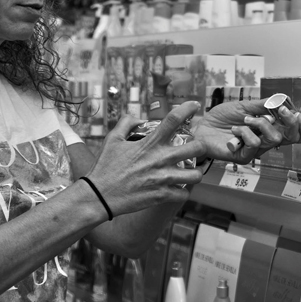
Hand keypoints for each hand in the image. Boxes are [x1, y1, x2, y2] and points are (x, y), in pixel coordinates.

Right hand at [85, 103, 205, 213]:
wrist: (99, 196)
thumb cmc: (105, 167)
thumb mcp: (112, 139)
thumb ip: (126, 123)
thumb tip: (139, 118)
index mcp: (150, 143)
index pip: (173, 120)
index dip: (187, 109)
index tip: (195, 106)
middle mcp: (160, 159)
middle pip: (197, 148)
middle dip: (201, 147)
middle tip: (196, 150)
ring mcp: (163, 179)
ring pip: (196, 175)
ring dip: (195, 173)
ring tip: (189, 172)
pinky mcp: (161, 196)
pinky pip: (184, 194)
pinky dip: (182, 192)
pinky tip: (177, 189)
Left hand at [191, 99, 300, 163]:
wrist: (202, 126)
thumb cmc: (222, 118)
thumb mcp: (244, 106)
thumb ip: (263, 104)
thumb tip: (283, 99)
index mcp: (269, 128)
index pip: (294, 132)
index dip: (300, 124)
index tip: (295, 112)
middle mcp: (265, 140)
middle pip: (291, 137)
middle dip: (290, 122)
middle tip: (281, 110)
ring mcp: (255, 150)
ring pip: (273, 139)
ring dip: (260, 123)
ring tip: (244, 119)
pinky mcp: (244, 156)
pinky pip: (255, 144)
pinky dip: (245, 132)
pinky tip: (234, 130)